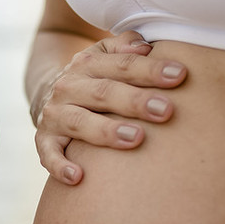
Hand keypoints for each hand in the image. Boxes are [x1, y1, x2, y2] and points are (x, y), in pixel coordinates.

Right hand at [32, 31, 185, 184]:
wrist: (48, 95)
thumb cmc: (94, 79)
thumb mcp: (105, 56)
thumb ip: (125, 49)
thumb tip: (145, 46)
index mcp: (87, 64)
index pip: (122, 65)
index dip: (150, 70)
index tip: (180, 76)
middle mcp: (68, 87)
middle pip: (103, 93)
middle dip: (135, 102)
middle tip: (166, 111)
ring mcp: (55, 115)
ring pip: (79, 122)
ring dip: (106, 131)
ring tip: (135, 139)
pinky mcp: (44, 140)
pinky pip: (48, 155)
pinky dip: (60, 167)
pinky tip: (79, 177)